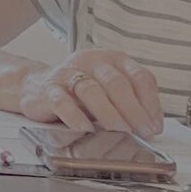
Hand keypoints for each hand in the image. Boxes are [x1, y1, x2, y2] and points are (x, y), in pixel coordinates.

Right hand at [15, 50, 163, 137]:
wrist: (36, 87)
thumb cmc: (80, 94)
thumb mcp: (109, 92)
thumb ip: (130, 103)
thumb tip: (152, 127)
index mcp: (113, 60)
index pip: (140, 76)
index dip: (151, 102)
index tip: (154, 126)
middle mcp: (91, 62)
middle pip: (117, 83)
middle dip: (133, 110)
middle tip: (142, 132)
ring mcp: (68, 74)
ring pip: (91, 90)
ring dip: (109, 113)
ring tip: (119, 131)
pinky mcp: (48, 89)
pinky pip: (61, 102)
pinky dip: (75, 116)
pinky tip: (85, 129)